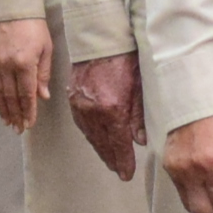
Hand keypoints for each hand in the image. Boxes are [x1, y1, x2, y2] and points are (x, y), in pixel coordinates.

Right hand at [0, 15, 54, 130]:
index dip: (28, 111)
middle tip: (18, 129)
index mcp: (24, 63)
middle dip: (16, 115)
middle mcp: (7, 65)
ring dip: (3, 109)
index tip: (29, 124)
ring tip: (8, 121)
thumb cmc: (34, 27)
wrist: (12, 8)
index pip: (26, 94)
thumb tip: (43, 96)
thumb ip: (43, 74)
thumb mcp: (46, 49)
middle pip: (11, 97)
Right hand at [69, 53, 143, 179]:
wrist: (100, 39)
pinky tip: (95, 140)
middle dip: (112, 160)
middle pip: (102, 144)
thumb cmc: (124, 58)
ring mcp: (79, 105)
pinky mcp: (73, 98)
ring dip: (100, 150)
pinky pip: (81, 124)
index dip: (123, 161)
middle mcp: (92, 110)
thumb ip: (139, 115)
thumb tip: (140, 140)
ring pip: (90, 136)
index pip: (118, 144)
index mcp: (111, 108)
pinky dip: (90, 135)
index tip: (127, 173)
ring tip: (109, 160)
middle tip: (120, 172)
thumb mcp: (139, 86)